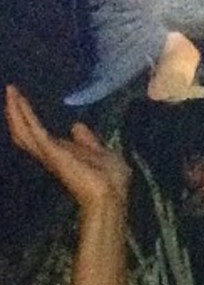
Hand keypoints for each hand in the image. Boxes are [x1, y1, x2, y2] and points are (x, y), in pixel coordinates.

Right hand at [4, 84, 130, 209]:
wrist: (111, 194)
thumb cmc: (111, 178)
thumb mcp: (100, 152)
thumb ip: (87, 141)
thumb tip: (76, 126)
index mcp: (61, 154)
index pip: (37, 136)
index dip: (29, 120)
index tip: (24, 102)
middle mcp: (50, 154)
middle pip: (23, 133)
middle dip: (16, 113)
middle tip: (11, 91)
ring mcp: (49, 153)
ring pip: (23, 130)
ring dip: (16, 110)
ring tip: (11, 91)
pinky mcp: (51, 151)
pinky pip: (33, 130)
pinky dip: (25, 114)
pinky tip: (19, 100)